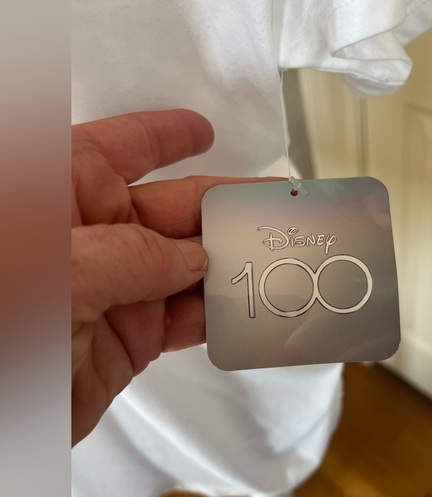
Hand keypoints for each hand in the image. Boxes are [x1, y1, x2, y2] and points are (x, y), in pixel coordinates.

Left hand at [72, 109, 272, 444]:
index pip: (121, 150)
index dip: (166, 137)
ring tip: (278, 262)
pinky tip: (251, 310)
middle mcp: (94, 238)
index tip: (204, 132)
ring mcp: (117, 290)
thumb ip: (134, 256)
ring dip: (234, 267)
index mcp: (63, 195)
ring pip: (190, 269)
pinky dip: (223, 317)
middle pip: (175, 211)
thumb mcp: (62, 270)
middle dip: (225, 209)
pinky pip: (190, 320)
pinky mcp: (133, 338)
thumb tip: (194, 260)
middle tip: (274, 211)